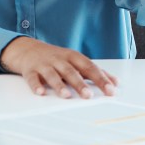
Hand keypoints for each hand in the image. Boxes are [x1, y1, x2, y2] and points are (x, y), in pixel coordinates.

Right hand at [0, 37, 118, 98]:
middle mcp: (59, 60)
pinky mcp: (30, 70)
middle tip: (88, 95)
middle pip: (71, 71)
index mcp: (73, 57)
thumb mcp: (75, 61)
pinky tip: (40, 92)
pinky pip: (33, 78)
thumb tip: (116, 82)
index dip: (101, 78)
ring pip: (52, 74)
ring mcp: (44, 64)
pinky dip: (36, 85)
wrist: (28, 49)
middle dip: (80, 83)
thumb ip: (95, 72)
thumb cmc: (56, 58)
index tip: (111, 90)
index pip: (89, 67)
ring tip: (66, 95)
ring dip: (59, 85)